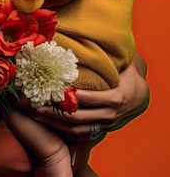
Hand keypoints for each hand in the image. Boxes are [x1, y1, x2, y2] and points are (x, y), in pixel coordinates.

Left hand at [20, 53, 148, 138]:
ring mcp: (104, 125)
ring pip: (76, 129)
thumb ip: (105, 59)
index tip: (52, 91)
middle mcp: (109, 115)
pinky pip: (79, 134)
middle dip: (55, 112)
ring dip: (54, 123)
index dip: (71, 97)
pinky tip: (47, 123)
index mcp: (116, 98)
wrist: (141, 97)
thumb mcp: (122, 66)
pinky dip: (62, 130)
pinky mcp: (99, 130)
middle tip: (35, 105)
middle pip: (78, 117)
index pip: (90, 99)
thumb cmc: (128, 77)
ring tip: (35, 114)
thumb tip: (84, 41)